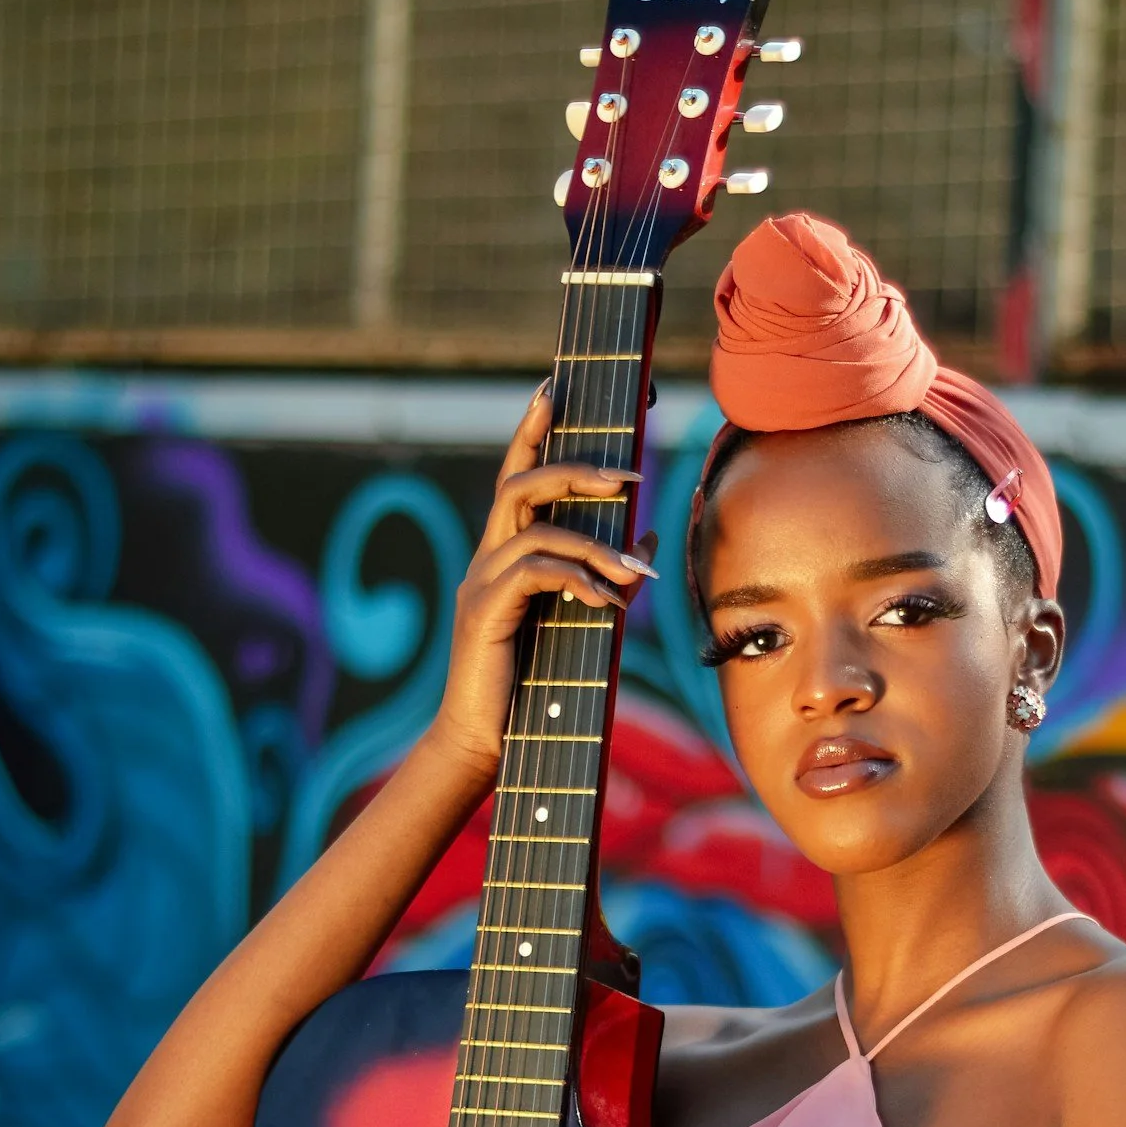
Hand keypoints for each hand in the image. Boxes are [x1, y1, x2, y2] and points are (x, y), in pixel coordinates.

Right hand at [429, 386, 656, 779]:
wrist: (487, 741)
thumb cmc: (535, 685)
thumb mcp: (580, 624)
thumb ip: (605, 579)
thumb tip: (644, 543)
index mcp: (505, 552)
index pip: (518, 475)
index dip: (534, 427)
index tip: (556, 385)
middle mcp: (487, 556)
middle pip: (522, 483)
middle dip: (578, 470)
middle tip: (630, 477)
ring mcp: (480, 582)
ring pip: (537, 529)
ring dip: (596, 546)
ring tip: (635, 576)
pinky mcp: (484, 610)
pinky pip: (536, 574)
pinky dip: (577, 582)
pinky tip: (607, 606)